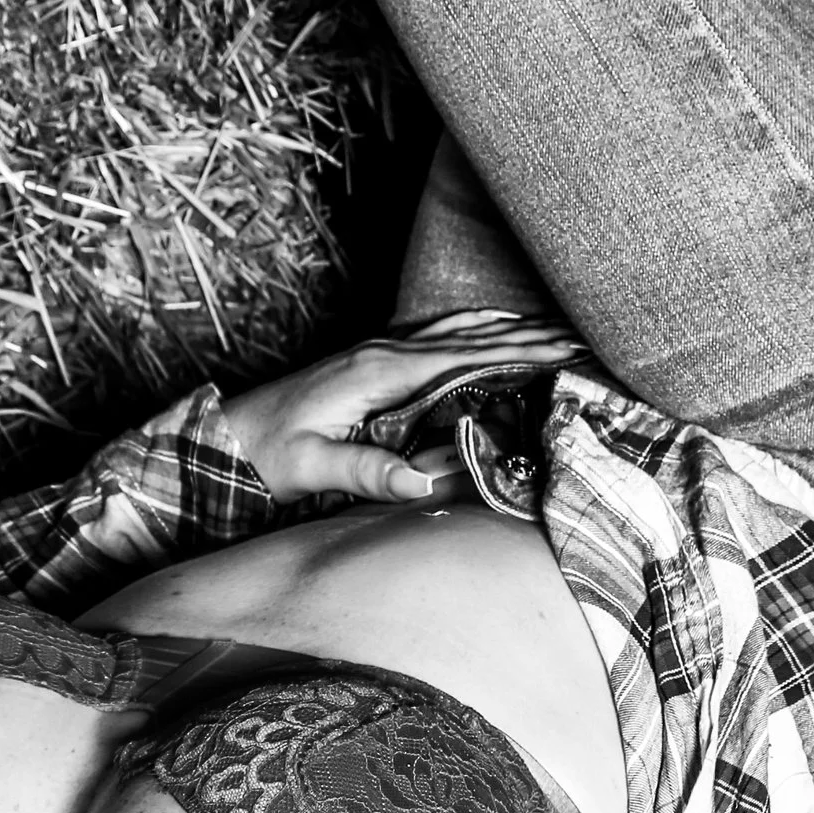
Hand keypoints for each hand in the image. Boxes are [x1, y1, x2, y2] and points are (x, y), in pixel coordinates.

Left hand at [217, 312, 579, 509]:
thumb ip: (366, 472)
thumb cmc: (265, 454)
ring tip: (562, 327)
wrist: (225, 435)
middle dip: (532, 335)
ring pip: (459, 329)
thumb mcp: (311, 468)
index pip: (464, 358)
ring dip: (511, 327)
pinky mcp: (375, 360)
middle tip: (588, 335)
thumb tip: (423, 484)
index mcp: (378, 371)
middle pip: (472, 335)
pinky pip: (440, 335)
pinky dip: (479, 328)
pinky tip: (499, 328)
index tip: (568, 352)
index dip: (518, 354)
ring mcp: (379, 351)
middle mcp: (384, 351)